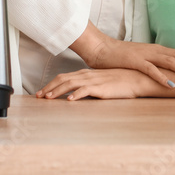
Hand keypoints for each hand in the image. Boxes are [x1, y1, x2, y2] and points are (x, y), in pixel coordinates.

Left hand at [37, 68, 152, 100]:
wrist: (136, 78)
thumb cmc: (119, 81)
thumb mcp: (100, 82)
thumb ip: (88, 86)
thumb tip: (76, 93)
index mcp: (86, 74)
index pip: (64, 77)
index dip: (51, 84)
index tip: (42, 91)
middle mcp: (87, 75)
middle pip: (63, 79)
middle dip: (49, 88)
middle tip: (38, 96)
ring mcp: (94, 80)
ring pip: (71, 84)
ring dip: (58, 91)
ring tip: (48, 98)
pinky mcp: (101, 87)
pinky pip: (86, 90)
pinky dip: (76, 94)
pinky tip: (69, 100)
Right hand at [72, 27, 174, 87]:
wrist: (101, 49)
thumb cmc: (121, 56)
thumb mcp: (142, 58)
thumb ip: (155, 63)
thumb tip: (168, 70)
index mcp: (157, 50)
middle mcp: (155, 50)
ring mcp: (145, 55)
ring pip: (170, 62)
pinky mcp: (135, 61)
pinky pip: (151, 70)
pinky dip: (162, 77)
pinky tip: (171, 84)